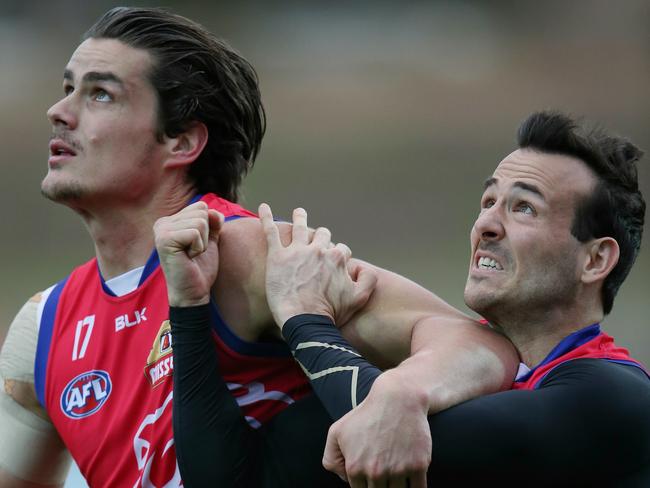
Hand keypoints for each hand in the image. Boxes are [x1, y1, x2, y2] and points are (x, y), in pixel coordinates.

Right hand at [154, 201, 223, 306]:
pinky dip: (198, 247)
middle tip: (194, 252)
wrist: (194, 292)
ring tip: (191, 255)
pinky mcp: (164, 239)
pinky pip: (195, 233)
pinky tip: (188, 258)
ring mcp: (161, 230)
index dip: (209, 226)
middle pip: (201, 211)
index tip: (196, 244)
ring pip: (200, 222)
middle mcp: (163, 222)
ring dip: (202, 242)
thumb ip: (213, 221)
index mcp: (171, 220)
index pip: (201, 206)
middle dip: (206, 234)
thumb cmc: (200, 267)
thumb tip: (213, 211)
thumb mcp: (210, 239)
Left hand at [259, 203, 376, 326]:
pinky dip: (266, 217)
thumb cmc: (330, 313)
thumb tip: (364, 267)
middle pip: (323, 235)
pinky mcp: (277, 256)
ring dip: (300, 217)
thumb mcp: (359, 298)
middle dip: (322, 237)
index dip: (339, 257)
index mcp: (336, 259)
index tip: (334, 265)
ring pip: (300, 227)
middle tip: (317, 241)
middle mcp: (318, 250)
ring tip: (299, 212)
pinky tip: (263, 206)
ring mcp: (297, 251)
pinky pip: (271, 231)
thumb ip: (368, 279)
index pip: (341, 250)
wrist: (305, 320)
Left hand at [322, 371, 430, 487]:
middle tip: (382, 472)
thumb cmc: (366, 415)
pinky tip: (412, 483)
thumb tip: (345, 480)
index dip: (364, 485)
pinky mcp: (419, 465)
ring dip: (397, 487)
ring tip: (396, 474)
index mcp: (355, 468)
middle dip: (380, 486)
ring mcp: (398, 470)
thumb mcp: (337, 432)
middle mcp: (376, 472)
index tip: (370, 477)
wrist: (398, 398)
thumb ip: (331, 459)